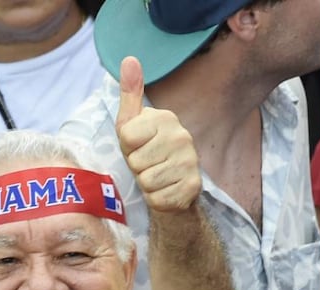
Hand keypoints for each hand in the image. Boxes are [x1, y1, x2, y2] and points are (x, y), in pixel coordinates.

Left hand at [115, 57, 200, 213]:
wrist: (174, 189)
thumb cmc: (147, 153)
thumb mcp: (132, 124)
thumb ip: (130, 94)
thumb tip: (129, 59)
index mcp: (165, 118)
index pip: (126, 137)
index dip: (127, 148)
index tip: (138, 148)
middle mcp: (182, 136)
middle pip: (135, 161)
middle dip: (137, 168)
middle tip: (148, 166)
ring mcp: (190, 162)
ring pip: (146, 181)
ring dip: (146, 185)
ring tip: (156, 178)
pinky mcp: (192, 187)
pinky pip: (157, 198)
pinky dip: (156, 200)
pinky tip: (165, 191)